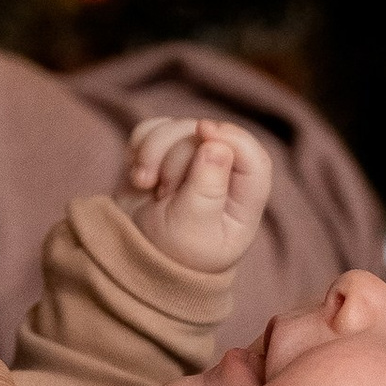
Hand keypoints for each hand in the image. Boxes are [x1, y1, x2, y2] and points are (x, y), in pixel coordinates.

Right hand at [119, 118, 271, 277]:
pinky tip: (139, 174)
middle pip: (208, 138)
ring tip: (146, 184)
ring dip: (154, 153)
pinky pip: (154, 129)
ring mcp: (193, 160)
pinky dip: (141, 146)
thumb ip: (206, 188)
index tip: (204, 132)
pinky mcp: (164, 153)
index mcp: (243, 200)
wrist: (131, 256)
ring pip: (179, 128)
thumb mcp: (191, 228)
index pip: (254, 159)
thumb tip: (217, 145)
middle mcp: (223, 174)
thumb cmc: (171, 252)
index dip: (233, 138)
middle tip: (164, 194)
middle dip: (176, 159)